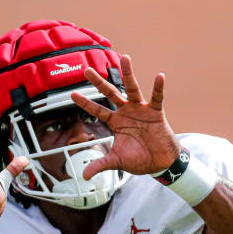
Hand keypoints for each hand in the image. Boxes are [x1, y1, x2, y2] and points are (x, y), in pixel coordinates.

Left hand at [71, 55, 180, 179]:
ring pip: (133, 88)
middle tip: (86, 69)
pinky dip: (159, 87)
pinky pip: (157, 97)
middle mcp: (126, 112)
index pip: (97, 110)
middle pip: (110, 93)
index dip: (85, 103)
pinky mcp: (156, 112)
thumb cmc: (139, 159)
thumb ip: (101, 164)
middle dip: (98, 82)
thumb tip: (84, 176)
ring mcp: (141, 110)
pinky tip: (160, 76)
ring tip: (125, 58)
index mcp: (115, 122)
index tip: (72, 93)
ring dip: (129, 74)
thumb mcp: (117, 161)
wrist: (160, 162)